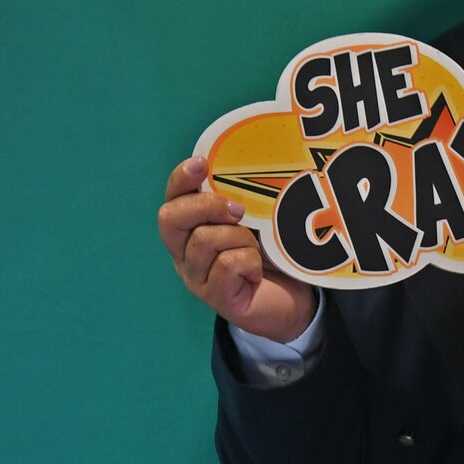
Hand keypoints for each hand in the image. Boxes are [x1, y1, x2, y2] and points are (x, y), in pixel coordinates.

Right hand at [159, 156, 316, 341]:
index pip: (171, 200)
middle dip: (206, 206)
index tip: (201, 163)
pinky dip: (249, 261)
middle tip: (238, 211)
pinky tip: (257, 272)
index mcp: (189, 231)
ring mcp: (197, 278)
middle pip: (171, 218)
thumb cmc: (268, 256)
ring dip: (239, 239)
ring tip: (255, 250)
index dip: (180, 179)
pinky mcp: (216, 298)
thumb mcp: (250, 222)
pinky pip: (228, 264)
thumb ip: (236, 201)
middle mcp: (184, 255)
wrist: (292, 300)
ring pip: (205, 240)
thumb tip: (242, 169)